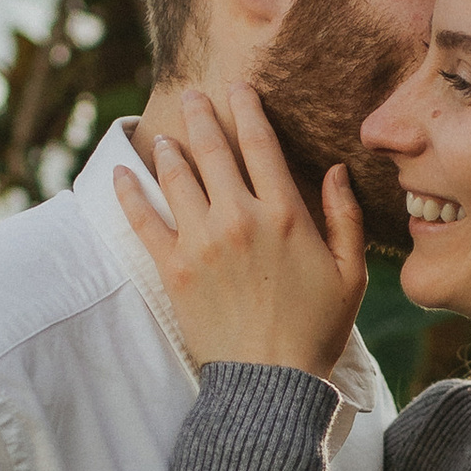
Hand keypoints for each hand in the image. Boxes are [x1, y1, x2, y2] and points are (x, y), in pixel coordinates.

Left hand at [116, 86, 366, 378]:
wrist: (270, 383)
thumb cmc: (316, 331)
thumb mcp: (350, 273)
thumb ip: (344, 217)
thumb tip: (337, 170)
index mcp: (284, 214)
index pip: (260, 144)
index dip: (247, 108)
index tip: (237, 87)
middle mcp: (239, 218)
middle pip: (212, 149)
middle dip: (201, 115)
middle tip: (192, 96)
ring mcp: (201, 242)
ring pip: (176, 177)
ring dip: (168, 148)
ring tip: (165, 135)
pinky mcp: (174, 269)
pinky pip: (143, 220)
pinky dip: (128, 193)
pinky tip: (120, 173)